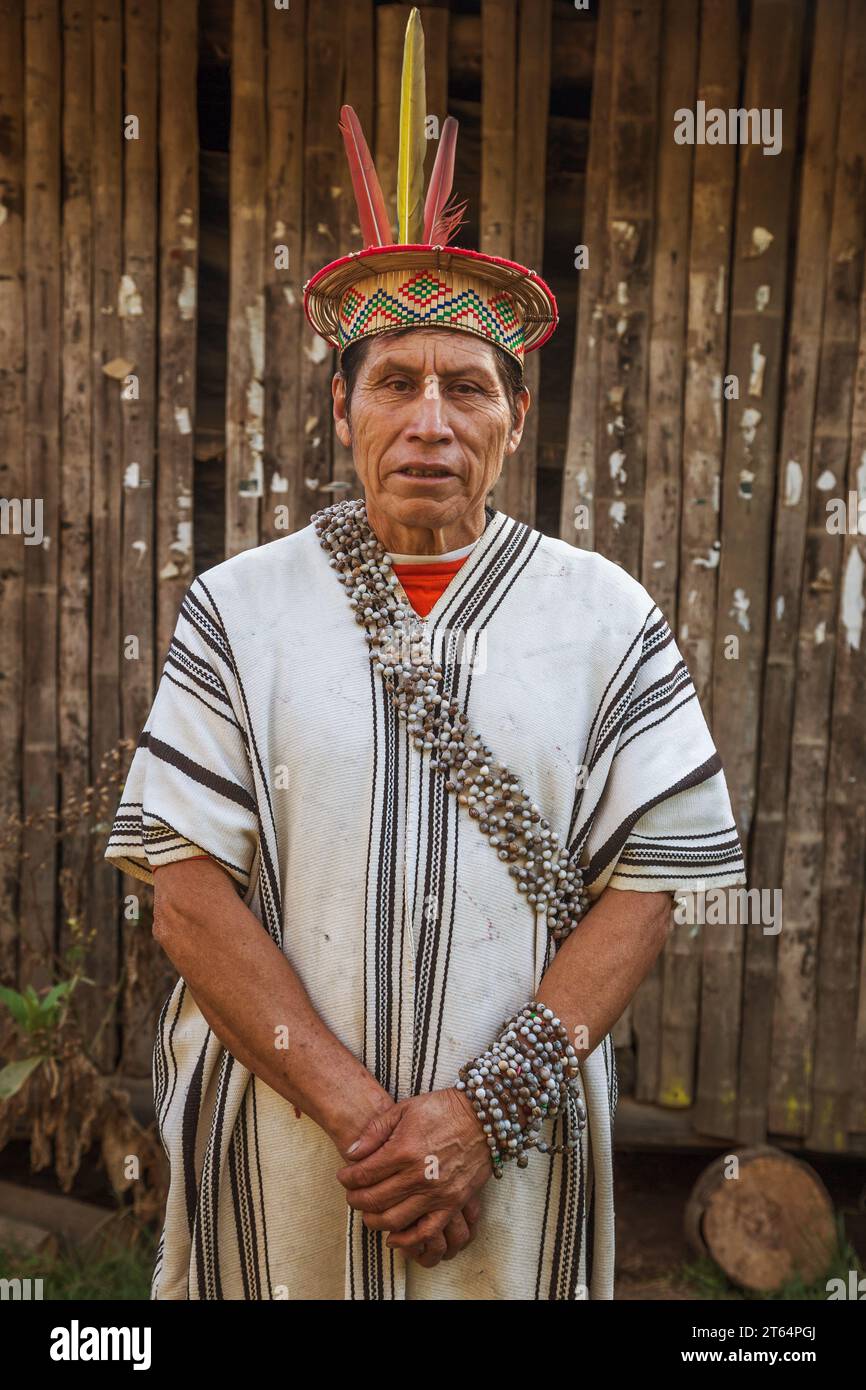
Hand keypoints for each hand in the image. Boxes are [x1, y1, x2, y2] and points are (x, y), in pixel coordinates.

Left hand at [336, 1088, 491, 1265]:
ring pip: (395, 1220)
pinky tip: (393, 1238)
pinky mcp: (453, 1204)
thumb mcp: (404, 1109)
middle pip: (374, 1199)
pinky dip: (407, 1240)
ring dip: (374, 1221)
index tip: (343, 1177)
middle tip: (351, 1195)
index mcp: (404, 1150)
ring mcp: (437, 1193)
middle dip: (356, 1200)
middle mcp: (418, 1175)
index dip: (348, 1179)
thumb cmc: (442, 1109)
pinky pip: (426, 1232)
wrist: (483, 1117)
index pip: (364, 1174)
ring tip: (368, 1213)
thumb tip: (351, 1153)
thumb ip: (375, 1131)